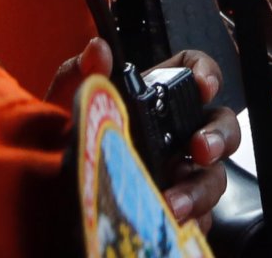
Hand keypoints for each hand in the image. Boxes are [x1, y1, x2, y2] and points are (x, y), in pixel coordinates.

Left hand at [45, 40, 240, 224]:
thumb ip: (79, 74)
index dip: (207, 73)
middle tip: (199, 148)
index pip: (195, 71)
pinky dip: (191, 220)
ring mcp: (181, 172)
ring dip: (200, 188)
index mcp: (155, 98)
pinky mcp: (177, 207)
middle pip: (219, 125)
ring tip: (174, 202)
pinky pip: (201, 216)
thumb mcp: (66, 105)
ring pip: (213, 174)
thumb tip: (98, 50)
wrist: (51, 192)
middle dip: (218, 135)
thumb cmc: (65, 141)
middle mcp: (176, 133)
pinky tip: (169, 221)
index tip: (203, 86)